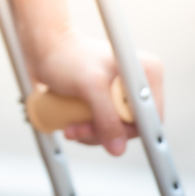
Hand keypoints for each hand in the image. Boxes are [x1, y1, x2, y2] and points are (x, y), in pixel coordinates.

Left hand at [32, 31, 163, 155]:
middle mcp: (138, 83)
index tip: (104, 135)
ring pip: (115, 128)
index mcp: (147, 73)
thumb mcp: (90, 87)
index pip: (150, 118)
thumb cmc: (66, 57)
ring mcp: (121, 92)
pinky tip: (71, 124)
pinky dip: (87, 129)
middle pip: (131, 126)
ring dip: (90, 133)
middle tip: (78, 129)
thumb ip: (106, 117)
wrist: (43, 47)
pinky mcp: (105, 99)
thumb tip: (118, 148)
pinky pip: (103, 124)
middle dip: (103, 132)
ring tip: (70, 127)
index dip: (128, 131)